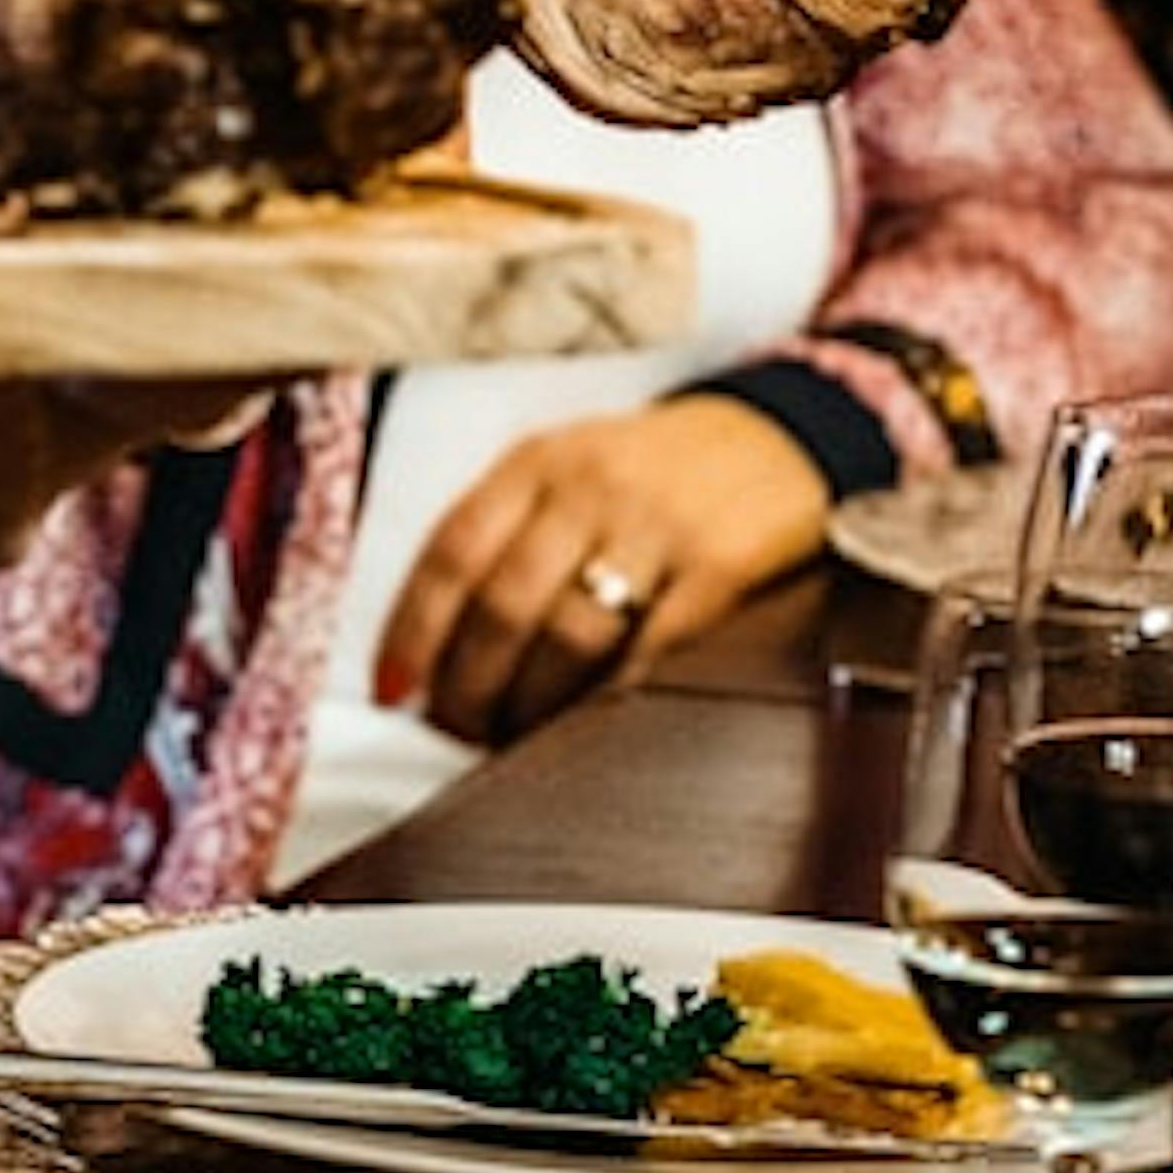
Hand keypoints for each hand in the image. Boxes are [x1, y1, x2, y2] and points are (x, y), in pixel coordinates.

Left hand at [371, 391, 826, 750]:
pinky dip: (611, 699)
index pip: (451, 553)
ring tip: (520, 737)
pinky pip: (652, 648)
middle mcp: (588, 485)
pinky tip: (592, 726)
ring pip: (569, 635)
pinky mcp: (720, 560)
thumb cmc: (654, 474)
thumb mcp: (570, 471)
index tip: (392, 691)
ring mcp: (656, 522)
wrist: (780, 434)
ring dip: (533, 705)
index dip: (412, 632)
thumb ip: (508, 536)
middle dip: (470, 686)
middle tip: (462, 730)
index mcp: (536, 462)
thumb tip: (435, 648)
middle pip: (503, 605)